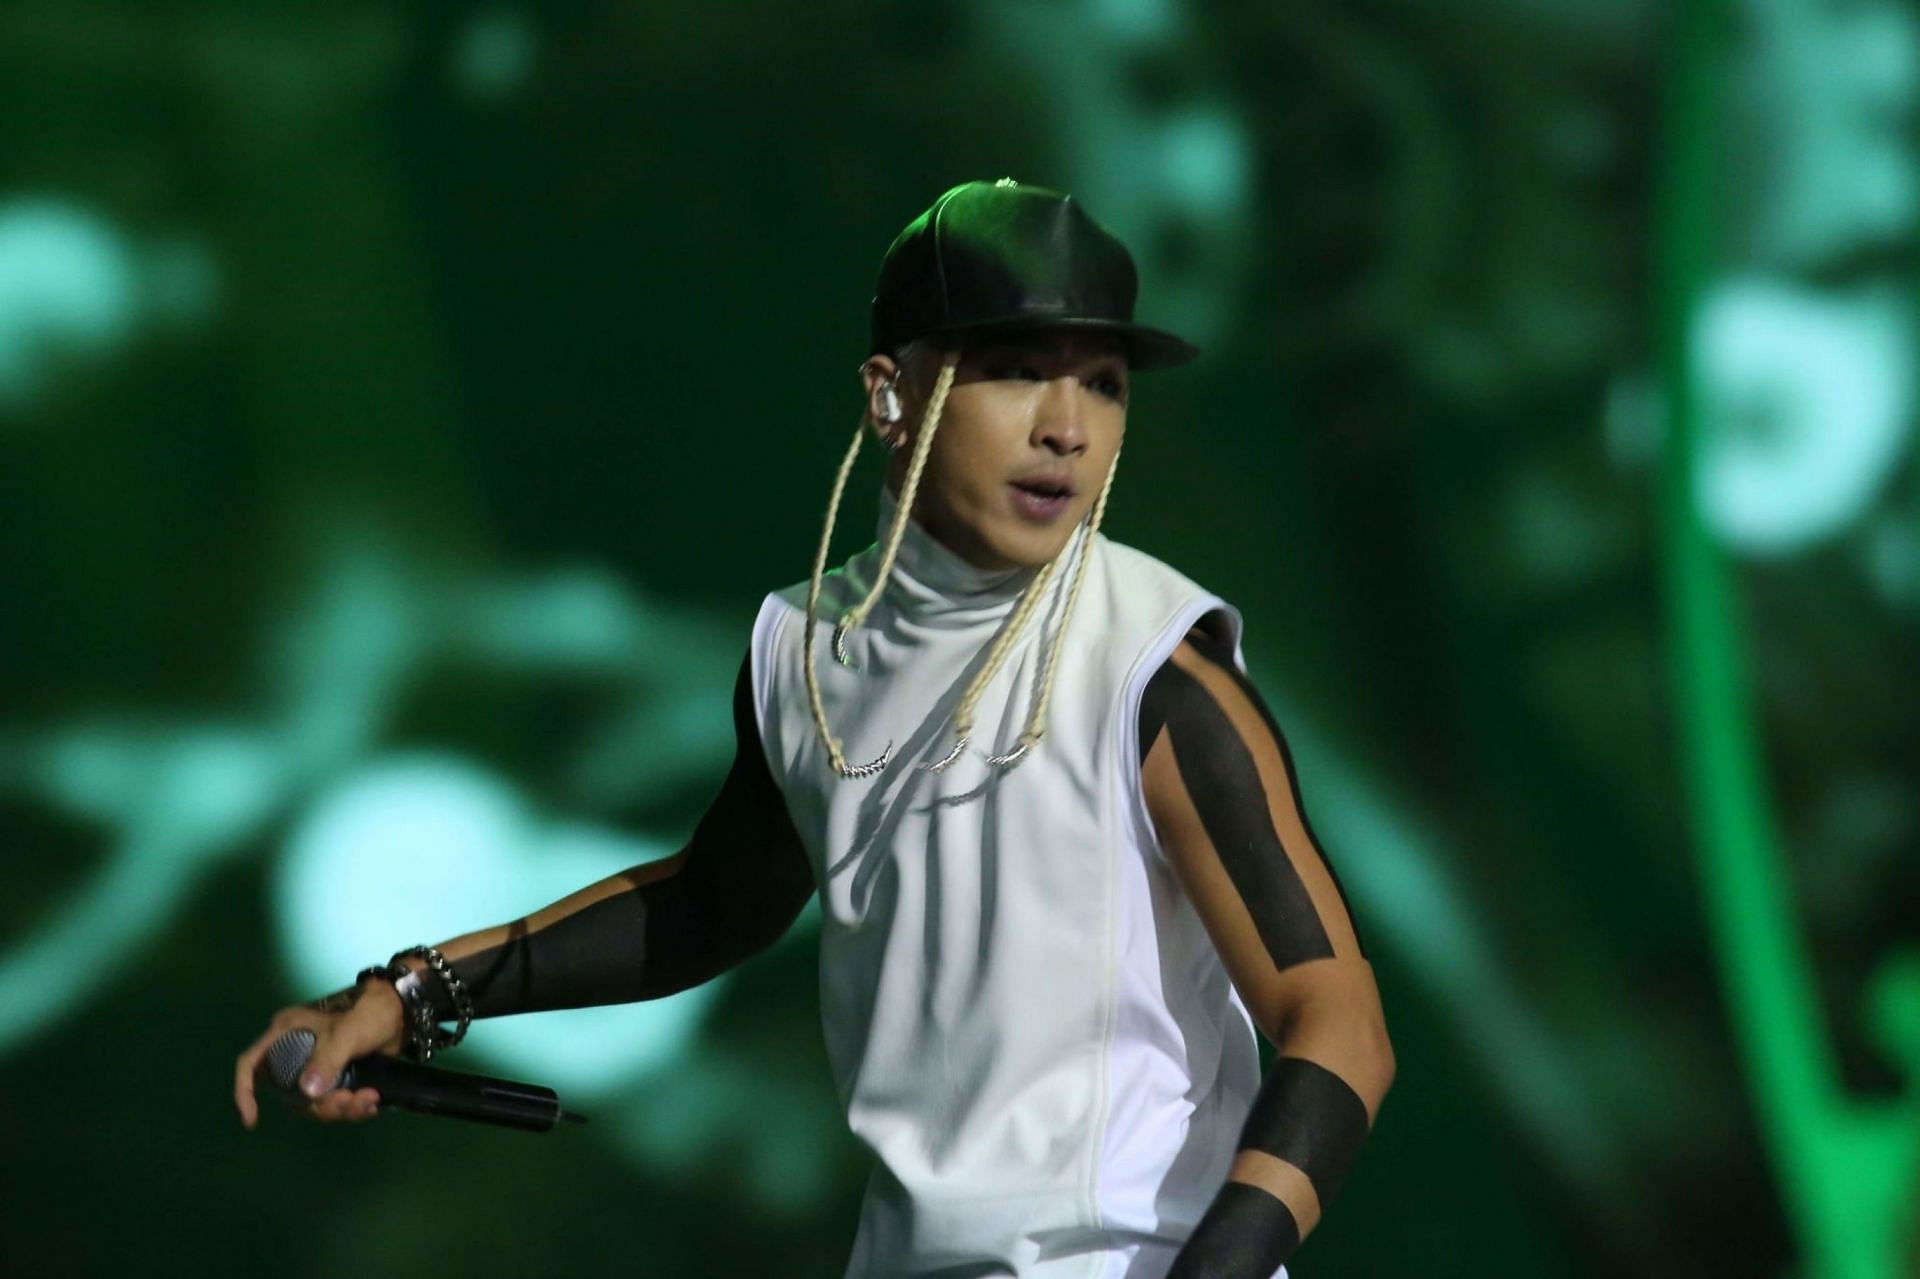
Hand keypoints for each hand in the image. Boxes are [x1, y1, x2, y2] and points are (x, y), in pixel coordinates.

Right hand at [233, 979, 407, 1128]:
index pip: (251, 1063)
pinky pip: (334, 1101)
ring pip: (315, 1102)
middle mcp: (295, 1051)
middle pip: (292, 1094)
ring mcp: (316, 1066)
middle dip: (322, 1105)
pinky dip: (351, 1107)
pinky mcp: (336, 1076)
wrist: (403, 1012)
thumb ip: (327, 1060)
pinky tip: (371, 1103)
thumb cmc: (369, 1013)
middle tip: (352, 1100)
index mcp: (286, 1033)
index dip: (244, 1091)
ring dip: (341, 1108)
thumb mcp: (347, 1034)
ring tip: (370, 1100)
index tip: (253, 1120)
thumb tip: (309, 1093)